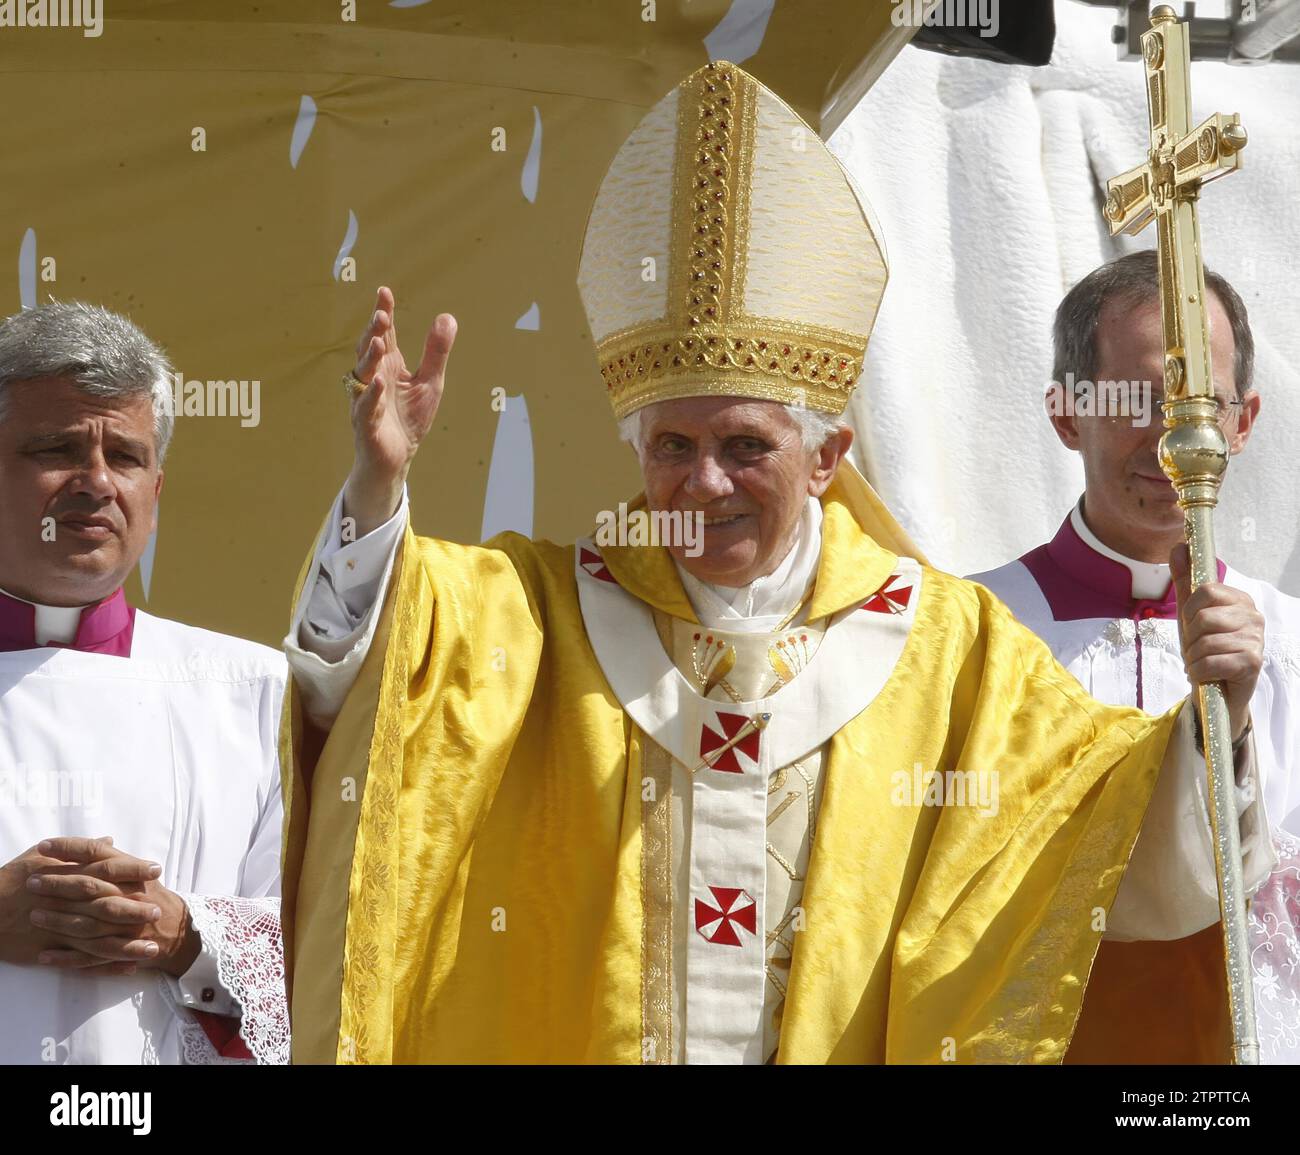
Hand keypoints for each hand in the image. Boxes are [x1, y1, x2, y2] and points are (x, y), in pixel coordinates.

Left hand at [24, 837, 200, 976]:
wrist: (178, 931)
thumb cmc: (154, 898)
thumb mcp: (140, 873)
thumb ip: (116, 859)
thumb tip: (95, 842)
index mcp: (132, 873)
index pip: (97, 854)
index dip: (70, 848)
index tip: (45, 846)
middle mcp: (129, 896)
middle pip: (89, 887)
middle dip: (58, 884)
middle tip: (32, 882)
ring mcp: (125, 926)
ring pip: (87, 922)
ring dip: (58, 919)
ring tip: (34, 915)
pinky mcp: (120, 951)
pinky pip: (90, 956)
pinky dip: (66, 957)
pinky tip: (44, 955)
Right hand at [345, 286, 456, 536]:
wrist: (397, 457)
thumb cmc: (409, 418)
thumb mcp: (430, 381)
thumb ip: (437, 352)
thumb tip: (447, 317)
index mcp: (389, 366)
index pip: (385, 335)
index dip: (384, 313)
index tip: (385, 292)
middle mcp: (374, 378)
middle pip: (369, 350)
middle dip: (373, 332)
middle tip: (381, 315)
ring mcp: (368, 399)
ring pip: (365, 375)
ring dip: (370, 358)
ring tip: (379, 342)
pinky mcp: (367, 424)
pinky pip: (367, 408)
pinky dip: (372, 396)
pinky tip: (380, 384)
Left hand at [1172, 544, 1263, 739]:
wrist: (1218, 689)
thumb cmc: (1206, 648)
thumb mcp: (1190, 614)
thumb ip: (1185, 581)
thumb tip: (1179, 546)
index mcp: (1240, 600)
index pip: (1205, 590)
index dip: (1189, 610)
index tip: (1192, 625)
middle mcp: (1253, 616)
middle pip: (1202, 616)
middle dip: (1190, 638)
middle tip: (1196, 649)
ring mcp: (1256, 639)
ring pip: (1205, 641)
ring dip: (1193, 657)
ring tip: (1201, 662)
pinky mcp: (1253, 662)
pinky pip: (1211, 661)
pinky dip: (1199, 671)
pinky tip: (1205, 674)